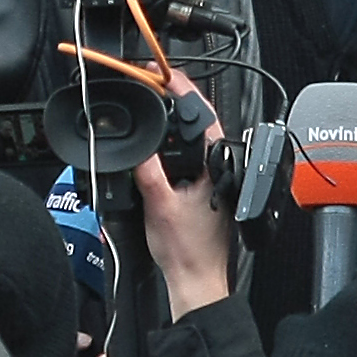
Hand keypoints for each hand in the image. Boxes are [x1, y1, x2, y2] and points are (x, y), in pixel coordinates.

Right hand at [133, 75, 229, 318]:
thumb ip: (148, 172)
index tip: (162, 75)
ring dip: (171, 124)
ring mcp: (211, 180)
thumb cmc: (188, 252)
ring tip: (150, 107)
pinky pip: (186, 158)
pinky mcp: (202, 191)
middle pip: (197, 123)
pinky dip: (170, 146)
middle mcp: (218, 170)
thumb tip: (138, 146)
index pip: (202, 116)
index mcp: (217, 167)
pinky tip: (154, 146)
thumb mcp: (160, 205)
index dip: (181, 91)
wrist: (194, 281)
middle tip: (150, 84)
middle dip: (173, 101)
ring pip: (191, 140)